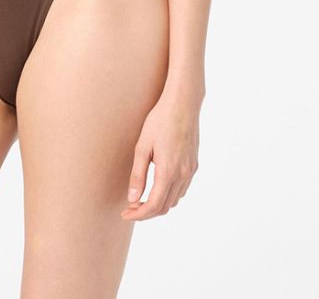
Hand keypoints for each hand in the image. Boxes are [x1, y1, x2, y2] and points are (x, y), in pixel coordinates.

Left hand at [121, 88, 200, 219]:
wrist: (183, 103)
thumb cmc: (159, 121)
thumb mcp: (142, 146)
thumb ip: (137, 174)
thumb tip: (132, 199)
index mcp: (168, 172)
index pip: (153, 206)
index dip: (138, 214)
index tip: (125, 213)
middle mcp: (182, 175)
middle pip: (164, 207)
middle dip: (146, 211)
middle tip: (130, 206)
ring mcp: (190, 171)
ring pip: (175, 200)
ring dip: (158, 204)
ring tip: (141, 197)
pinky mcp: (194, 164)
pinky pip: (182, 189)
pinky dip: (169, 194)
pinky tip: (158, 186)